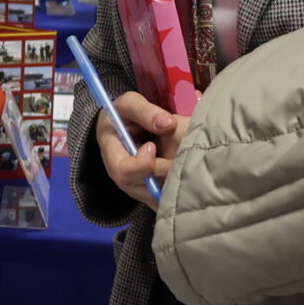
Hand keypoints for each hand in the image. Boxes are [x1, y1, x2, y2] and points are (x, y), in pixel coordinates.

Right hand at [96, 91, 188, 207]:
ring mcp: (138, 188)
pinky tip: (191, 177)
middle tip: (178, 156)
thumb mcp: (130, 104)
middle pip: (143, 189)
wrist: (125, 128)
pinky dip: (181, 191)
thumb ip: (146, 111)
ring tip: (188, 164)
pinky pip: (166, 200)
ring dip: (176, 182)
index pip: (122, 172)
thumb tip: (168, 124)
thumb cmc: (125, 115)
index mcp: (112, 155)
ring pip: (159, 197)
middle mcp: (123, 177)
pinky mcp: (152, 193)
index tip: (152, 146)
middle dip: (165, 173)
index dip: (141, 164)